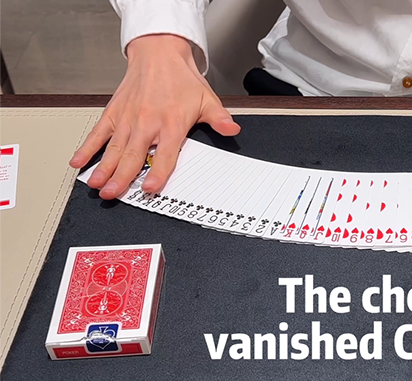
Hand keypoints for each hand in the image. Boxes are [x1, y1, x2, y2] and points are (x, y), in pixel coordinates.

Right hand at [69, 34, 240, 199]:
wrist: (159, 54)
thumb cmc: (181, 80)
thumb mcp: (207, 99)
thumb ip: (219, 119)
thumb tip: (232, 130)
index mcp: (172, 123)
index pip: (166, 154)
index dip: (158, 173)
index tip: (150, 188)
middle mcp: (147, 122)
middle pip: (134, 155)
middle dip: (122, 176)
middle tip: (112, 193)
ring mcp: (128, 118)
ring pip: (114, 148)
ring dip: (103, 167)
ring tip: (95, 184)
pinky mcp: (114, 112)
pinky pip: (98, 132)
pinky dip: (87, 147)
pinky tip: (78, 161)